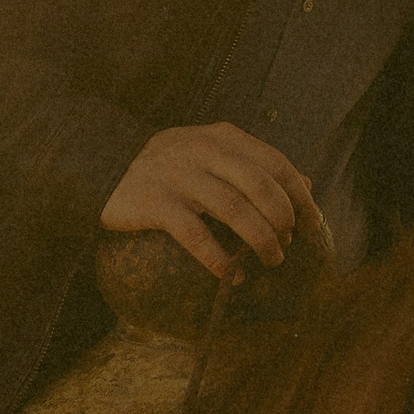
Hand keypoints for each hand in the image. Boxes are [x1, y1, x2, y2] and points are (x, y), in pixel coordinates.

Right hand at [99, 123, 319, 277]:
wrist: (99, 166)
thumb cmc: (169, 166)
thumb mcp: (213, 152)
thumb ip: (255, 164)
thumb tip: (307, 185)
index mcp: (224, 137)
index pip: (277, 164)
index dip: (301, 197)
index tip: (313, 225)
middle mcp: (204, 150)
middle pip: (261, 187)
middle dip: (283, 220)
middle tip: (288, 244)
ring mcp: (179, 175)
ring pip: (235, 210)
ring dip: (261, 241)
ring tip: (272, 260)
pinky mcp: (155, 202)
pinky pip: (197, 236)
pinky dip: (220, 260)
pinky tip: (234, 276)